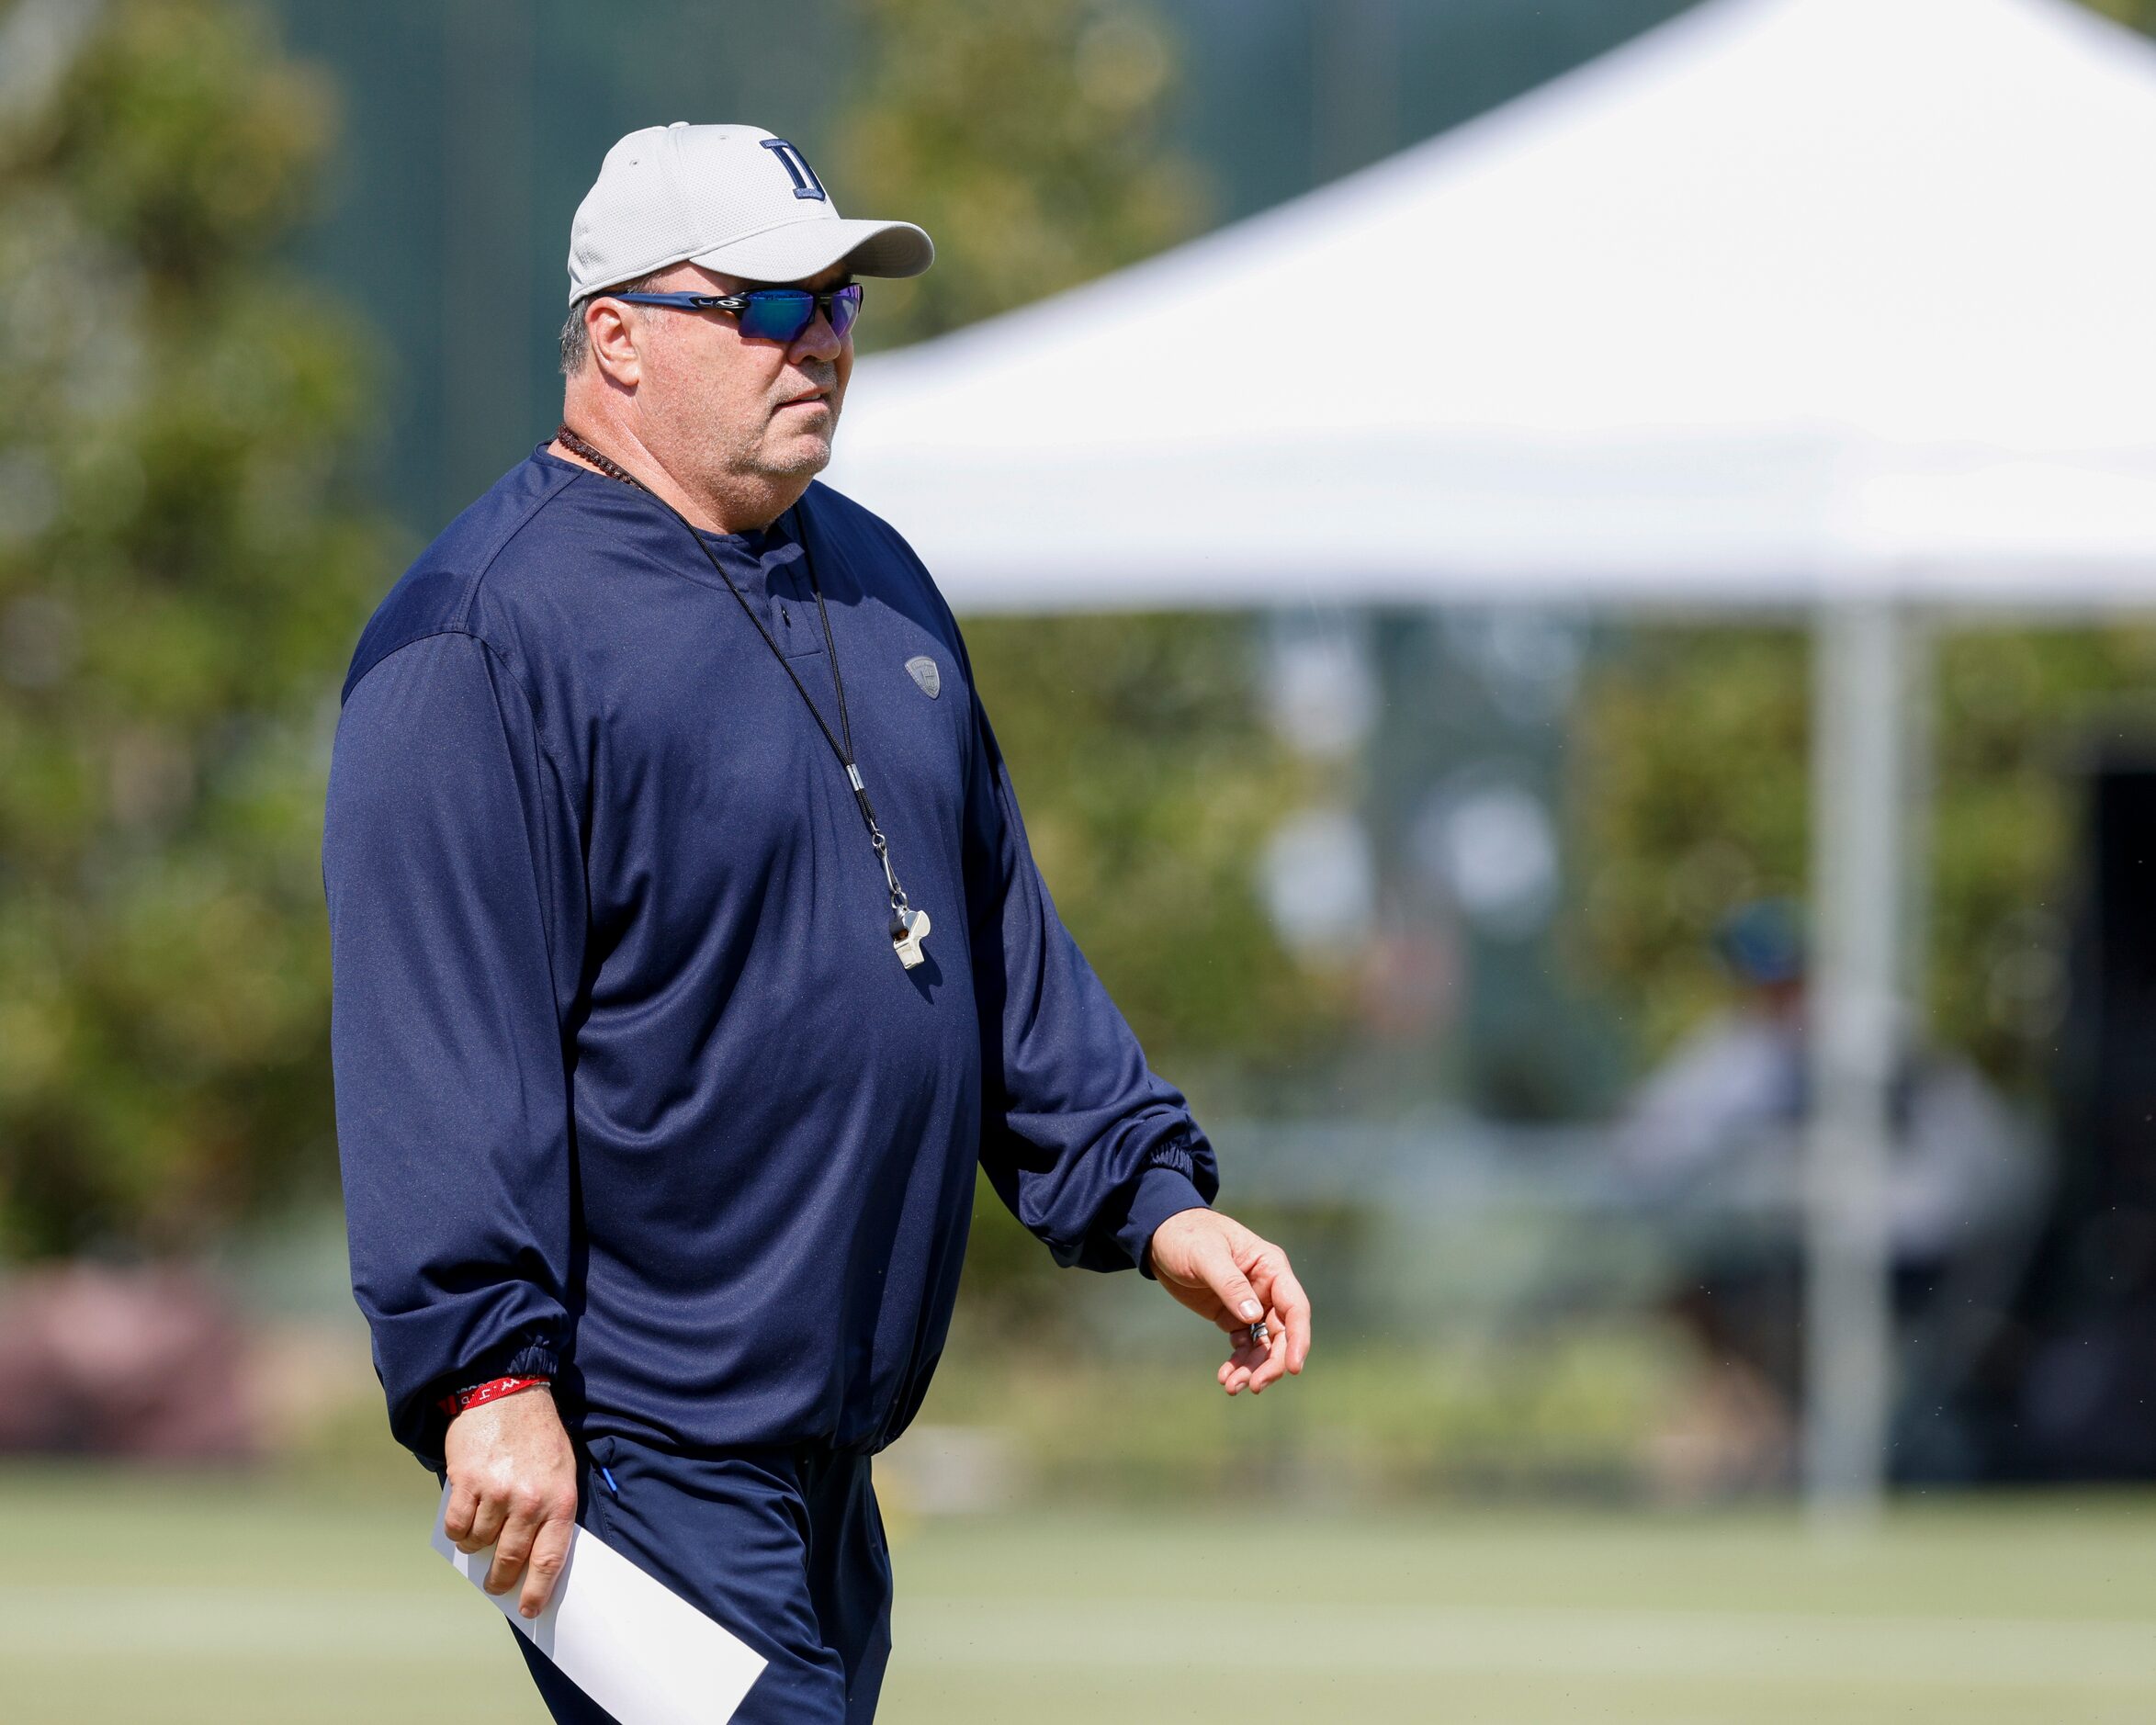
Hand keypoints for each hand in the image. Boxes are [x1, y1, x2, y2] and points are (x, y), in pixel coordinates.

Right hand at [442, 1385, 577, 1618]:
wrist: (508, 1392)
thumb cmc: (539, 1436)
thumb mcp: (561, 1470)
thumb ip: (549, 1510)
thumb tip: (530, 1557)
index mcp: (559, 1499)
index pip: (549, 1560)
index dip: (537, 1591)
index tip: (529, 1609)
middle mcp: (529, 1500)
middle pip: (509, 1559)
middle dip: (500, 1578)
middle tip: (495, 1584)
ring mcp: (496, 1491)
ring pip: (479, 1543)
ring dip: (477, 1546)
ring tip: (480, 1535)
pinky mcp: (466, 1481)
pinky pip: (457, 1525)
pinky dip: (458, 1530)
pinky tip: (464, 1521)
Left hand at [1148, 1208, 1311, 1395]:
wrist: (1160, 1237)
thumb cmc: (1187, 1236)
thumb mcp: (1206, 1255)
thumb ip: (1230, 1284)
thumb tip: (1253, 1317)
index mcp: (1270, 1267)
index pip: (1295, 1307)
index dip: (1299, 1338)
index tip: (1293, 1368)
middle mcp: (1267, 1288)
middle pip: (1282, 1333)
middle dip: (1271, 1363)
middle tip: (1253, 1386)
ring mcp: (1251, 1304)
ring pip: (1264, 1345)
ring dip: (1252, 1368)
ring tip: (1231, 1386)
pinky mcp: (1233, 1316)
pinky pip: (1244, 1345)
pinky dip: (1238, 1363)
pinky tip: (1225, 1377)